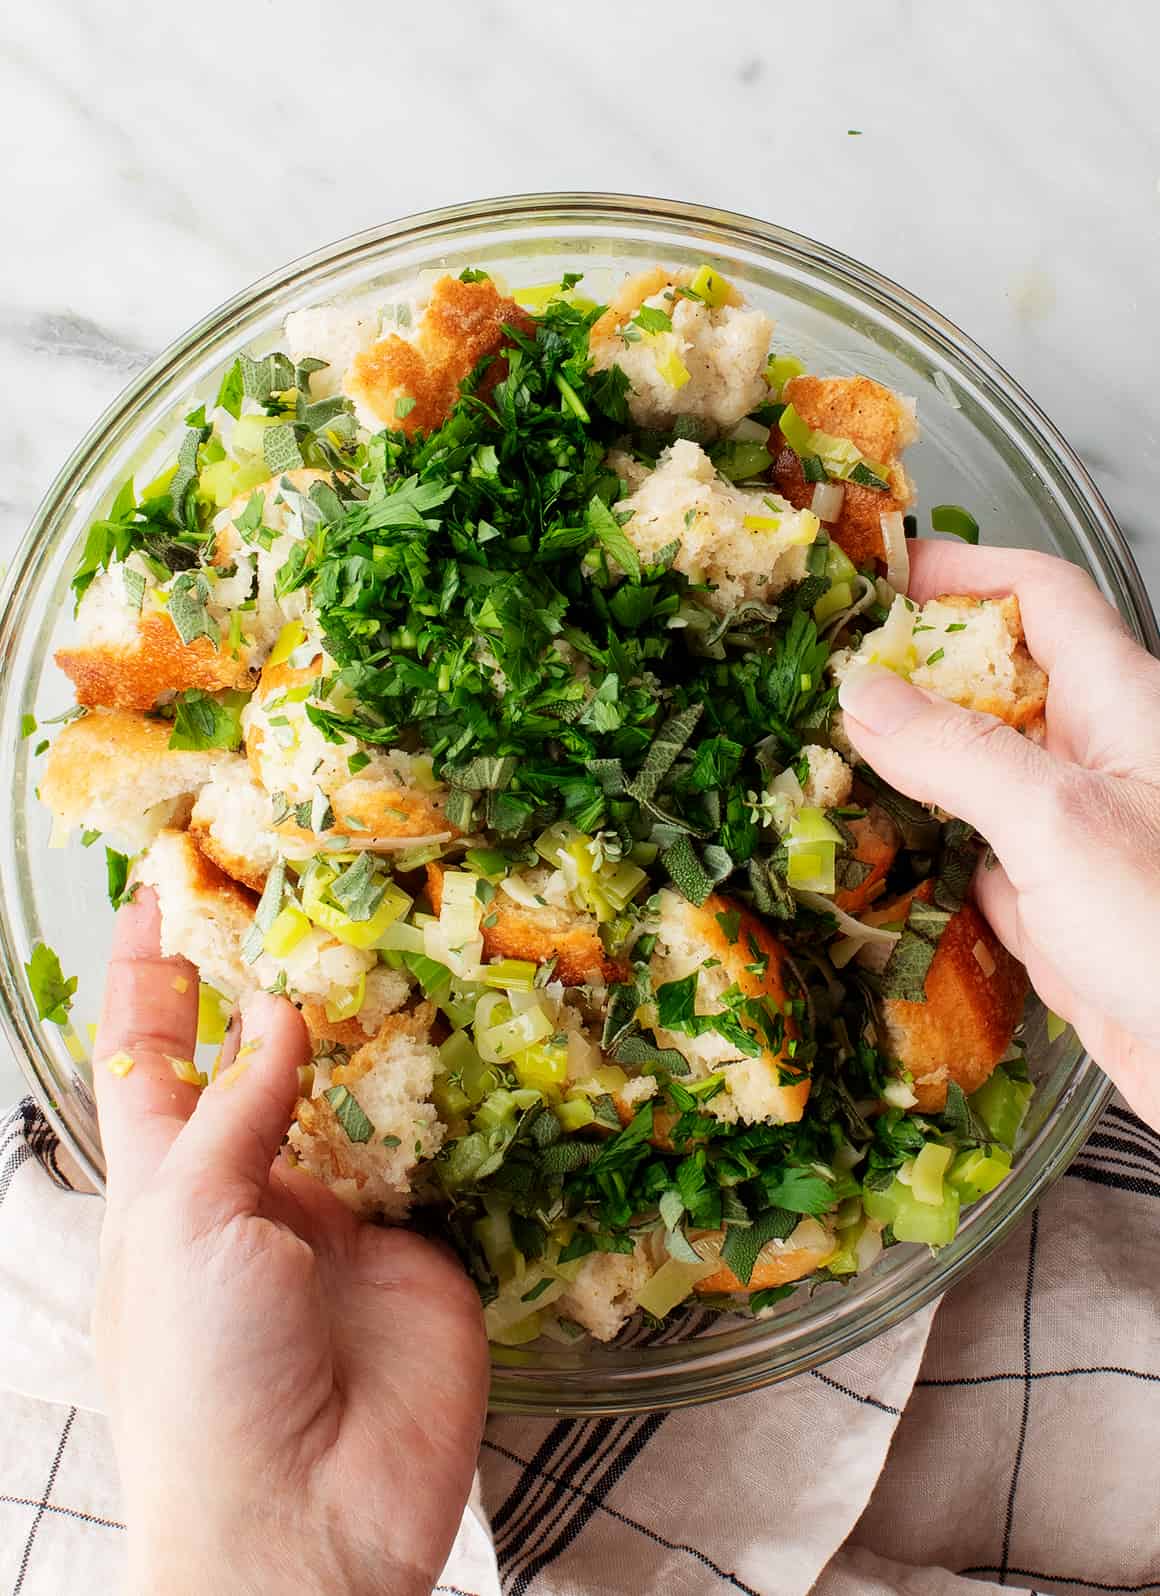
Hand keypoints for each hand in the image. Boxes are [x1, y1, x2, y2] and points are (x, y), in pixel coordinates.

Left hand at [91, 888, 488, 1595]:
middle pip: (257, 1057)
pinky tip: (462, 1031)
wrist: (304, 1520)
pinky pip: (436, 1153)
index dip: (150, 972)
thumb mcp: (187, 1222)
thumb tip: (274, 1013)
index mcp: (167, 1184)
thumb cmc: (204, 1380)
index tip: (157, 887)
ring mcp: (339, 1215)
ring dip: (369, 1025)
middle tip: (293, 887)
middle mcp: (253, 1187)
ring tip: (386, 934)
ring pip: (356, 1093)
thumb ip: (237, 1111)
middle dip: (266, 975)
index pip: (150, 1053)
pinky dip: (448, 1097)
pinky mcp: (417, 1245)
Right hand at [837, 542, 1159, 1131]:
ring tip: (823, 764)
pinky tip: (880, 868)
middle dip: (915, 674)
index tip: (879, 574)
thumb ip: (957, 752)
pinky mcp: (1065, 915)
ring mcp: (1083, 841)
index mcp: (1123, 705)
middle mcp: (1104, 762)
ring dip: (910, 771)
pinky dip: (929, 860)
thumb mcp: (1060, 821)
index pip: (1041, 597)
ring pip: (982, 779)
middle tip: (825, 677)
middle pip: (999, 685)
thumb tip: (862, 694)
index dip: (963, 571)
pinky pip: (981, 866)